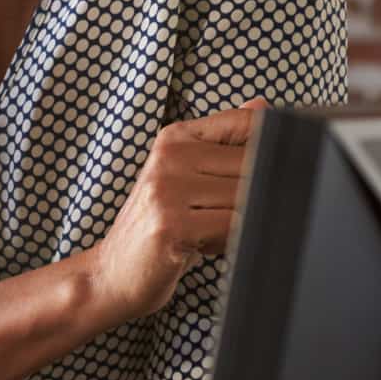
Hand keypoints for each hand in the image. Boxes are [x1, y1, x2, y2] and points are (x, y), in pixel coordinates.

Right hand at [89, 98, 267, 320]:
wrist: (113, 273)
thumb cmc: (159, 227)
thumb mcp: (187, 178)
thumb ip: (224, 143)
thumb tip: (262, 106)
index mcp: (175, 138)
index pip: (247, 125)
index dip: (268, 153)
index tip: (253, 179)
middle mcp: (169, 157)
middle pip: (254, 165)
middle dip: (254, 197)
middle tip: (221, 216)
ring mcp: (167, 189)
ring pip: (247, 196)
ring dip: (241, 222)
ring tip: (209, 232)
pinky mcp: (171, 224)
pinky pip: (234, 226)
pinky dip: (230, 240)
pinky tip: (203, 246)